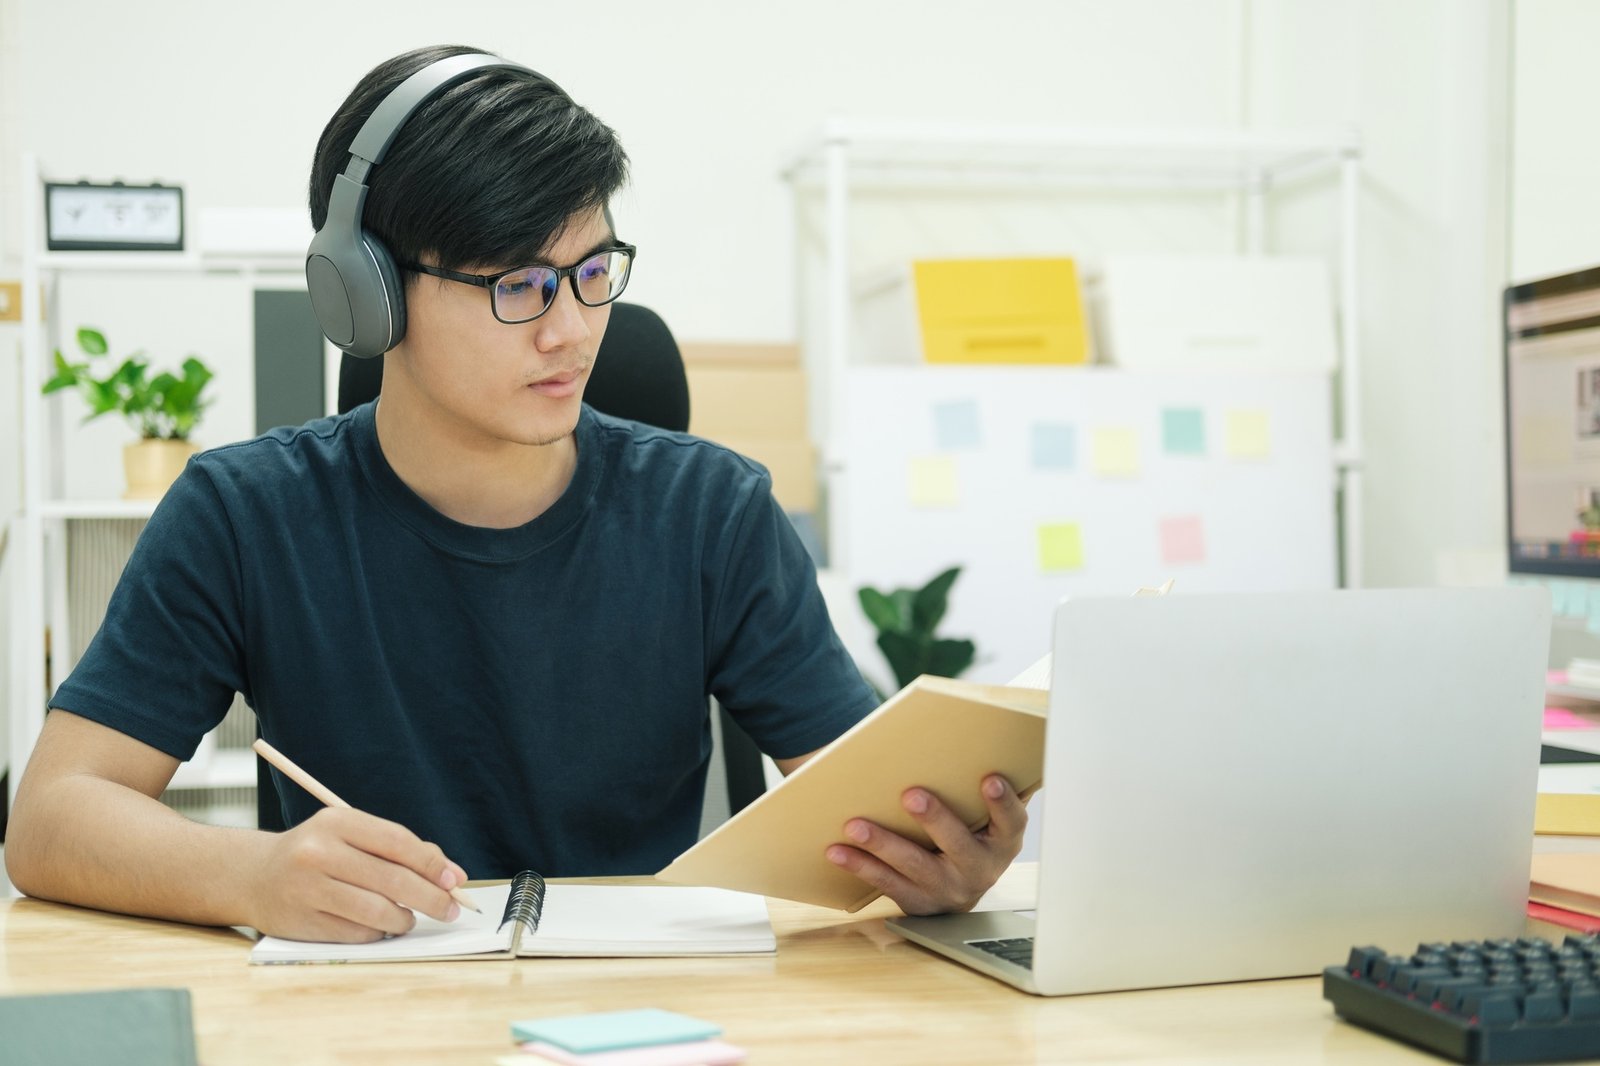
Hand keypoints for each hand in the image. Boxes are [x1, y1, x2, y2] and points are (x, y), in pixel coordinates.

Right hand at [243, 807, 469, 941]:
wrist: (254, 876)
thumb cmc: (318, 853)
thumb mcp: (352, 835)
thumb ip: (400, 849)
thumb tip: (451, 875)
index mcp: (337, 821)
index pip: (397, 842)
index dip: (431, 864)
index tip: (454, 880)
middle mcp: (318, 852)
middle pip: (392, 880)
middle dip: (431, 898)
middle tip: (451, 909)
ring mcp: (307, 889)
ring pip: (377, 912)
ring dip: (404, 920)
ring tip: (408, 918)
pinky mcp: (300, 922)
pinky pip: (356, 933)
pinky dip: (377, 933)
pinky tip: (379, 927)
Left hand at [824, 774, 1026, 914]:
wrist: (959, 891)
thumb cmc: (970, 835)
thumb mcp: (986, 818)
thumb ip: (980, 791)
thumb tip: (970, 744)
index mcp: (1002, 842)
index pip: (1011, 822)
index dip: (1004, 803)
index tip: (989, 779)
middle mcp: (980, 870)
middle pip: (959, 845)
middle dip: (935, 820)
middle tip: (911, 795)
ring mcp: (949, 890)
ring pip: (915, 866)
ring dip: (883, 844)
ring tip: (855, 825)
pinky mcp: (919, 903)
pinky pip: (887, 883)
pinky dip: (860, 866)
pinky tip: (837, 850)